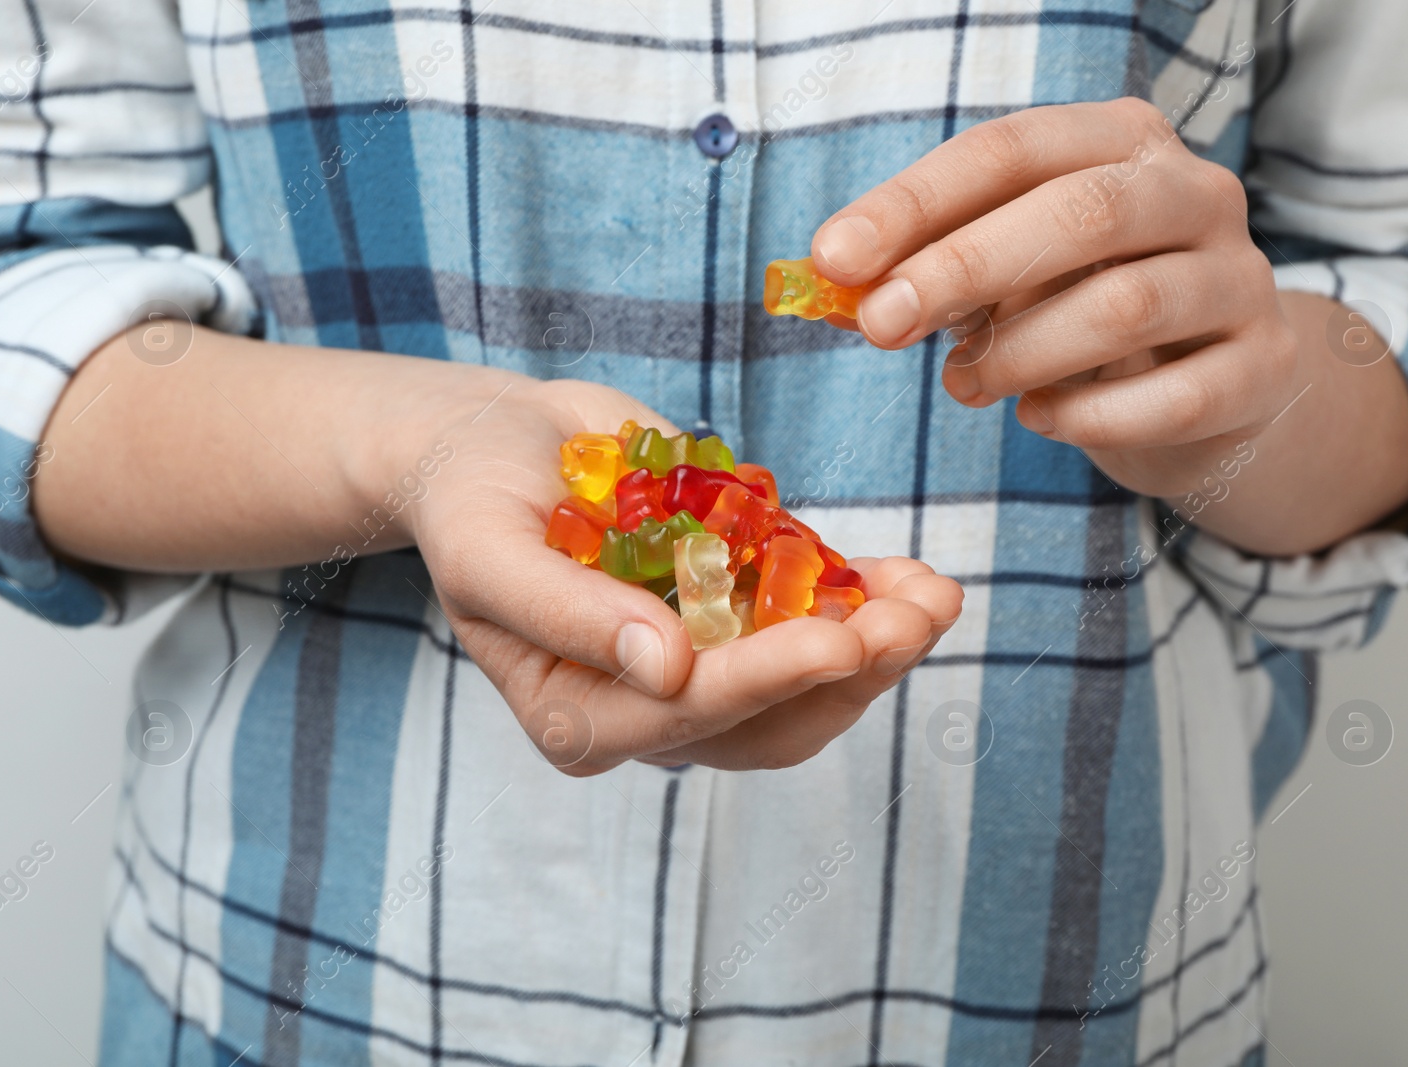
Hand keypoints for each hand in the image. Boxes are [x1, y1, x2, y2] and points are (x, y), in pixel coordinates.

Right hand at [402, 377, 962, 774]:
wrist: (495, 443)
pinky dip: (871, 603)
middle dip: (851, 672)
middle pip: (769, 721)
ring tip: (937, 595)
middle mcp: (649, 709)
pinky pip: (816, 624)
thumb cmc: (470, 497)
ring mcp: (704, 665)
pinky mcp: (740, 614)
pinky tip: (913, 577)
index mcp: (579, 716)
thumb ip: (566, 614)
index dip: (766, 681)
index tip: (840, 642)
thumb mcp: (489, 550)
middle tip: (919, 616)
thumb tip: (665, 669)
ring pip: (810, 689)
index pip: (686, 716)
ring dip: (881, 645)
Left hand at [809, 97, 1300, 499]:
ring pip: (1126, 308)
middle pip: (1081, 214)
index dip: (914, 203)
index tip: (834, 258)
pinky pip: (1171, 397)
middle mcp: (1196, 193)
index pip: (1011, 150)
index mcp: (1122, 143)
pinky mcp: (1262, 367)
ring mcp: (1242, 278)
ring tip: (963, 385)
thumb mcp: (1006, 277)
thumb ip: (932, 274)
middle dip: (963, 269)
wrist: (1208, 387)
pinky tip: (1039, 418)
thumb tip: (840, 289)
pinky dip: (1085, 417)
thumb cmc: (1082, 312)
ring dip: (1020, 354)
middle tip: (881, 325)